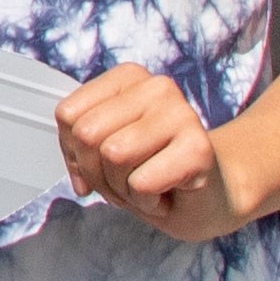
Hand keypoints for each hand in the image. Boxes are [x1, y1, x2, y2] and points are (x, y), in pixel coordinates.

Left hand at [57, 65, 243, 242]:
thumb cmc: (156, 173)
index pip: (68, 114)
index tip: (102, 164)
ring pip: (114, 156)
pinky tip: (167, 194)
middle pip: (87, 134)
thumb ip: (79, 147)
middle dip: (97, 174)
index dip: (74, 153)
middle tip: (127, 182)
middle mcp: (157, 86)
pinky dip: (146, 202)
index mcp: (129, 78)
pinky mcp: (198, 148)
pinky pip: (141, 183)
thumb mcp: (104, 152)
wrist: (211, 198)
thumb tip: (77, 174)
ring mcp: (182, 113)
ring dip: (123, 190)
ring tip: (148, 187)